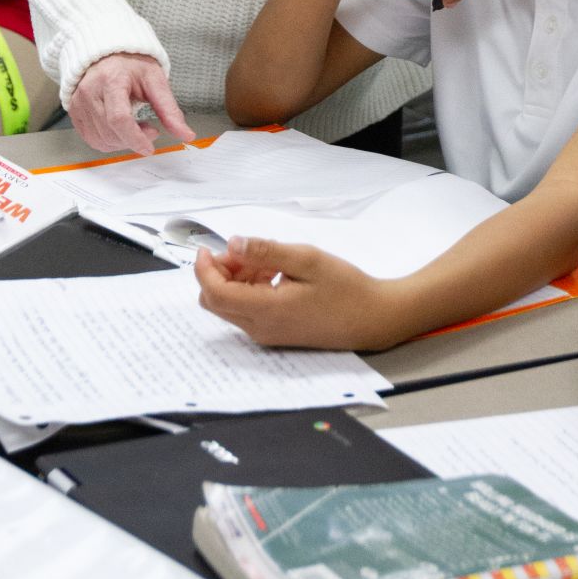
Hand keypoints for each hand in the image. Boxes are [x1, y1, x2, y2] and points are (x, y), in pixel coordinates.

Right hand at [68, 52, 194, 153]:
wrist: (107, 53)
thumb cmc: (130, 63)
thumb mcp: (155, 80)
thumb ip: (169, 109)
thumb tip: (186, 134)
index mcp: (111, 80)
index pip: (119, 118)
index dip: (135, 138)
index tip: (150, 147)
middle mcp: (90, 91)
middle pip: (110, 132)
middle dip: (133, 140)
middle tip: (149, 130)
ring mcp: (79, 103)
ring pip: (100, 140)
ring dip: (122, 142)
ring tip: (135, 127)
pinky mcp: (74, 111)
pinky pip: (91, 139)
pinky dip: (109, 142)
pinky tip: (120, 130)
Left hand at [195, 235, 404, 350]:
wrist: (372, 318)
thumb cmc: (345, 288)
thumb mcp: (306, 259)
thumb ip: (267, 251)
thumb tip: (233, 244)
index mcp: (267, 310)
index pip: (215, 293)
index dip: (205, 268)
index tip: (207, 247)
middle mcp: (261, 328)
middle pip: (215, 302)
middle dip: (219, 273)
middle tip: (244, 251)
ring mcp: (267, 335)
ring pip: (230, 307)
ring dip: (235, 280)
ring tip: (267, 261)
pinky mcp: (275, 335)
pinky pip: (246, 312)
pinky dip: (248, 290)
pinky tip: (274, 275)